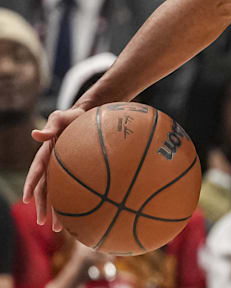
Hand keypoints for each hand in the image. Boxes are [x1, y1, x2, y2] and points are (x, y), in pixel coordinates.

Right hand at [23, 106, 88, 230]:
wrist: (90, 115)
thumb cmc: (73, 116)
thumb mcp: (62, 117)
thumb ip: (51, 126)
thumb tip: (36, 134)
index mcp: (46, 154)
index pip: (36, 172)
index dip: (30, 185)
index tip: (26, 200)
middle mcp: (53, 165)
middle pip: (44, 189)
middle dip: (42, 206)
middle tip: (42, 222)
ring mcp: (64, 170)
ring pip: (58, 193)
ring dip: (57, 210)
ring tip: (60, 228)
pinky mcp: (76, 172)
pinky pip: (75, 188)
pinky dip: (74, 201)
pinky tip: (81, 214)